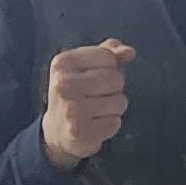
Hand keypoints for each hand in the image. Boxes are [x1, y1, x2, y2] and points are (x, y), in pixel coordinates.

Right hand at [42, 40, 132, 170]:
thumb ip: (109, 53)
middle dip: (114, 88)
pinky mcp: (81, 132)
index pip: (108, 56)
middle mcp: (63, 85)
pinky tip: (93, 125)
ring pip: (120, 102)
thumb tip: (129, 52)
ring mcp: (71, 109)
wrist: (56, 131)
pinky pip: (115, 123)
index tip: (93, 77)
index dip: (109, 67)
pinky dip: (109, 125)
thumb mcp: (84, 67)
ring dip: (114, 108)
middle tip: (95, 96)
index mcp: (63, 63)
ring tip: (95, 111)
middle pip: (116, 79)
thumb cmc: (75, 93)